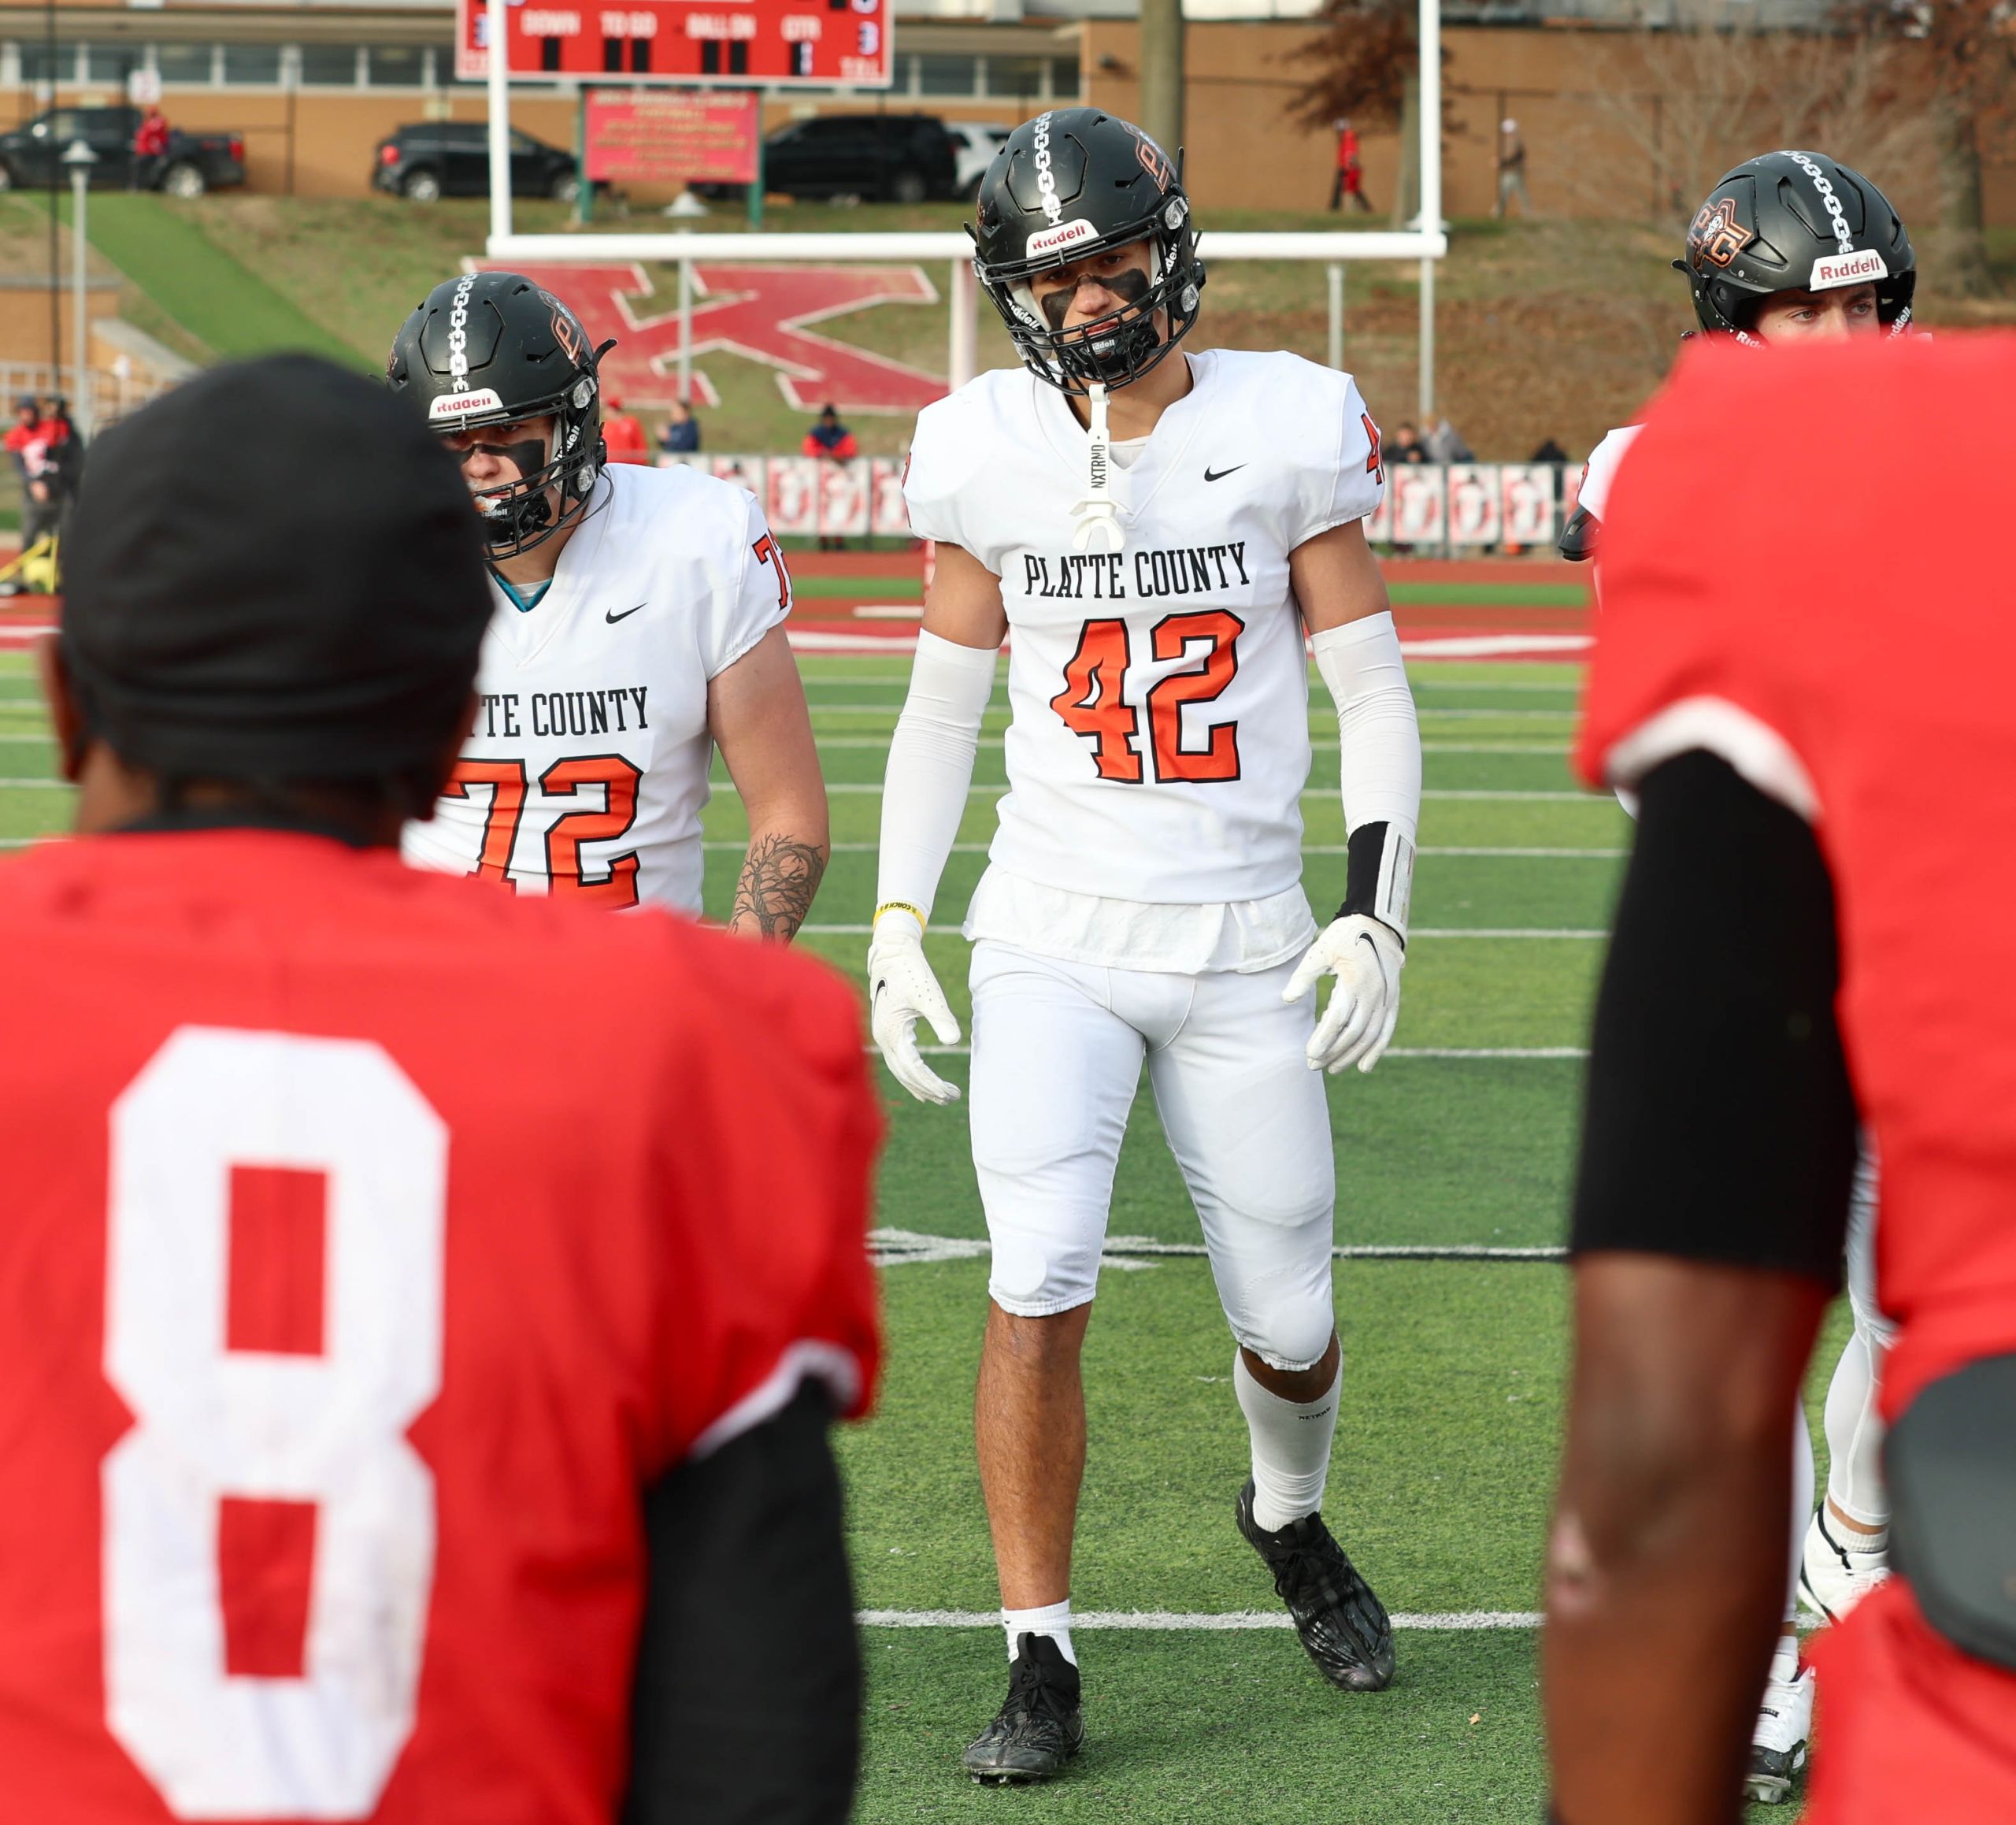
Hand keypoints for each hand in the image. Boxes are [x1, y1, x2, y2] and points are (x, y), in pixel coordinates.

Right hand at [866, 909, 960, 1104]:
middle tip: (952, 1098)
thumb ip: (941, 1018)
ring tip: (940, 1096)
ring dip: (919, 1084)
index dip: (932, 1084)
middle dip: (928, 1089)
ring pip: (900, 1069)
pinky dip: (910, 1074)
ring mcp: (882, 1035)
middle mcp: (883, 1039)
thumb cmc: (911, 971)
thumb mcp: (929, 994)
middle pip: (905, 1075)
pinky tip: (922, 1081)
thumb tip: (954, 1041)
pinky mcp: (886, 1030)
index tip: (951, 1093)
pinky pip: (897, 1060)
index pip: (913, 1069)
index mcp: (892, 1032)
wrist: (892, 952)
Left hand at [1283, 915, 1404, 1074]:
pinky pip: (1387, 1030)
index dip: (1324, 1038)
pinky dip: (1377, 1050)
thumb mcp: (1320, 949)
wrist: (1378, 924)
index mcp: (1355, 981)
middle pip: (1354, 1032)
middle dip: (1333, 1052)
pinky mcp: (1393, 1001)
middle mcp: (1374, 993)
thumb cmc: (1344, 936)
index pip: (1338, 1018)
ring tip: (1332, 1069)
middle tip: (1313, 1065)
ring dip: (1351, 1055)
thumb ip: (1304, 975)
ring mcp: (1387, 999)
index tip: (1309, 1053)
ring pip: (1370, 1036)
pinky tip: (1364, 1067)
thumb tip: (1287, 999)